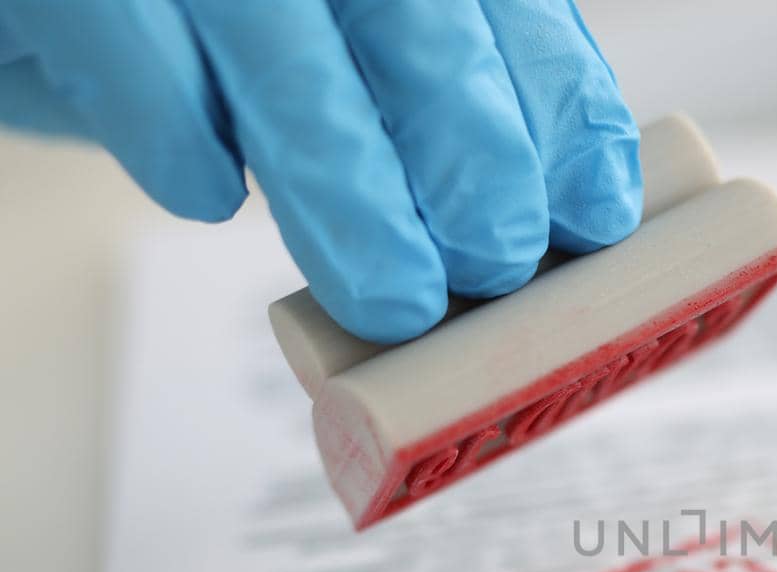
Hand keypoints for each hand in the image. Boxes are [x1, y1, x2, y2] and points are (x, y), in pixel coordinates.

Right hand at [0, 0, 640, 342]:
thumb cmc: (222, 27)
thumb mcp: (354, 39)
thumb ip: (438, 100)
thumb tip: (545, 237)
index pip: (522, 19)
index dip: (567, 121)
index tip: (592, 219)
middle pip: (428, 40)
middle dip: (480, 169)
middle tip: (493, 267)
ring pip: (299, 72)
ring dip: (358, 203)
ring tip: (396, 300)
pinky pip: (147, 75)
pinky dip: (185, 152)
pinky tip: (210, 195)